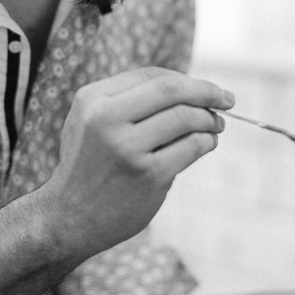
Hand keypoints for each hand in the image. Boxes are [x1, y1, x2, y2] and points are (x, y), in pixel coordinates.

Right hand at [42, 67, 232, 255]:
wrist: (67, 219)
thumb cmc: (86, 167)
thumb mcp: (89, 123)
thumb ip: (126, 101)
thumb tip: (187, 88)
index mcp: (92, 100)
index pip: (151, 76)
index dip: (185, 80)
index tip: (206, 88)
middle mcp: (106, 119)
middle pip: (171, 90)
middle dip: (207, 91)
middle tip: (227, 100)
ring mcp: (127, 148)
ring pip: (186, 118)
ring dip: (210, 120)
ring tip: (216, 126)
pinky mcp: (148, 175)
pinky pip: (191, 147)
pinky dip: (207, 142)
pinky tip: (207, 144)